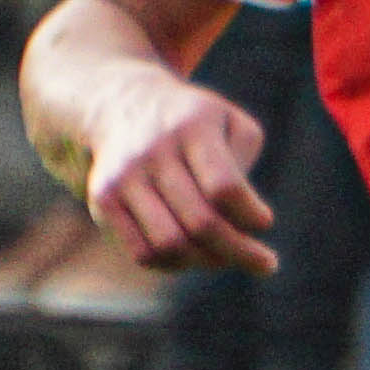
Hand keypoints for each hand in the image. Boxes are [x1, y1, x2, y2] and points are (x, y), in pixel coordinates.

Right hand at [83, 76, 274, 274]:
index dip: (250, 214)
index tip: (265, 222)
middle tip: (264, 262)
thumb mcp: (231, 123)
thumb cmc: (195, 123)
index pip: (224, 187)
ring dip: (206, 261)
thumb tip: (246, 219)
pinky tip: (194, 257)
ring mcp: (124, 178)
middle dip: (238, 250)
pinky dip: (174, 265)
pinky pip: (142, 253)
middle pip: (200, 222)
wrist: (124, 105)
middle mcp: (153, 152)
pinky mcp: (103, 201)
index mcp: (193, 126)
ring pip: (169, 244)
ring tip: (226, 258)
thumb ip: (244, 162)